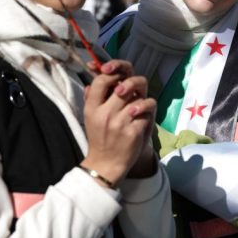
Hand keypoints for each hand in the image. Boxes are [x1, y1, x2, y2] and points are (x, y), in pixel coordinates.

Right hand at [81, 60, 156, 185]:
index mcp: (92, 108)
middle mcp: (106, 114)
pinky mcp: (135, 131)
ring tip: (136, 107)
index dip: (112, 73)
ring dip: (141, 100)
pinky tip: (141, 118)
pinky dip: (147, 112)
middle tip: (131, 90)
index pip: (101, 80)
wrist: (106, 164)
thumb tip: (96, 74)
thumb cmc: (100, 137)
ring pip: (140, 97)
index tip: (118, 77)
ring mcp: (121, 123)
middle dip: (132, 84)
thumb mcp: (90, 117)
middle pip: (125, 85)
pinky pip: (148, 111)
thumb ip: (92, 96)